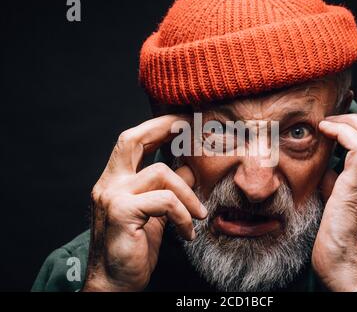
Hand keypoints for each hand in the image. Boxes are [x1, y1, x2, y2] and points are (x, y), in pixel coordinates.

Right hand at [82, 115, 207, 291]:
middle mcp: (109, 183)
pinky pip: (165, 201)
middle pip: (131, 138)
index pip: (133, 141)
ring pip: (161, 173)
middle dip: (165, 127)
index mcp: (116, 180)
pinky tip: (187, 233)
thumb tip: (191, 168)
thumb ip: (170, 189)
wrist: (116, 284)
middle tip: (193, 128)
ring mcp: (112, 196)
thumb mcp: (158, 213)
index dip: (158, 126)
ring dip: (188, 193)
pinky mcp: (121, 212)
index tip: (184, 122)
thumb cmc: (136, 248)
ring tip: (199, 215)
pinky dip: (183, 215)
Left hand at [312, 114, 356, 291]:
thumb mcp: (338, 204)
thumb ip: (335, 184)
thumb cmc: (339, 241)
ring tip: (329, 125)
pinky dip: (343, 134)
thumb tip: (324, 166)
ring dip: (352, 122)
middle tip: (333, 121)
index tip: (337, 124)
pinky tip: (325, 134)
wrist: (345, 270)